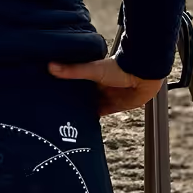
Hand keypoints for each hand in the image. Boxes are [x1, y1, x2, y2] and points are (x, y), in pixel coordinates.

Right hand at [49, 58, 163, 114]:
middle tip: (55, 110)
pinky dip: (94, 119)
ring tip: (66, 121)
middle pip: (82, 95)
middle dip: (72, 101)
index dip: (64, 88)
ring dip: (83, 112)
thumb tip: (50, 66)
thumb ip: (73, 70)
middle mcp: (97, 86)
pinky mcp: (115, 106)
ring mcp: (106, 96)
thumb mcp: (92, 70)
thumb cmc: (118, 68)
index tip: (50, 93)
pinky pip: (102, 114)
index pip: (74, 82)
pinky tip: (84, 126)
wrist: (142, 75)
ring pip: (90, 106)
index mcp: (91, 74)